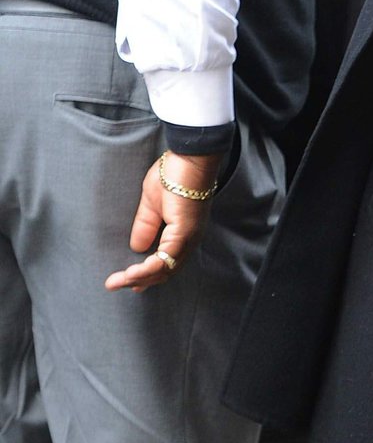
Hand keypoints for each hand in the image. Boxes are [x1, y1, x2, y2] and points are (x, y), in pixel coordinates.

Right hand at [104, 153, 222, 292]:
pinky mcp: (185, 232)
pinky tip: (134, 272)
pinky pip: (168, 258)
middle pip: (164, 271)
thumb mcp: (152, 205)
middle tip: (113, 284)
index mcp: (181, 235)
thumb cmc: (173, 174)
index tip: (126, 282)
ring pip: (165, 269)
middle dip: (138, 280)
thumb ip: (145, 226)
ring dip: (141, 277)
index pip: (165, 263)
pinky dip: (150, 268)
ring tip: (120, 280)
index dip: (146, 275)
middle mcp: (188, 241)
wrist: (189, 158)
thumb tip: (136, 248)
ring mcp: (189, 237)